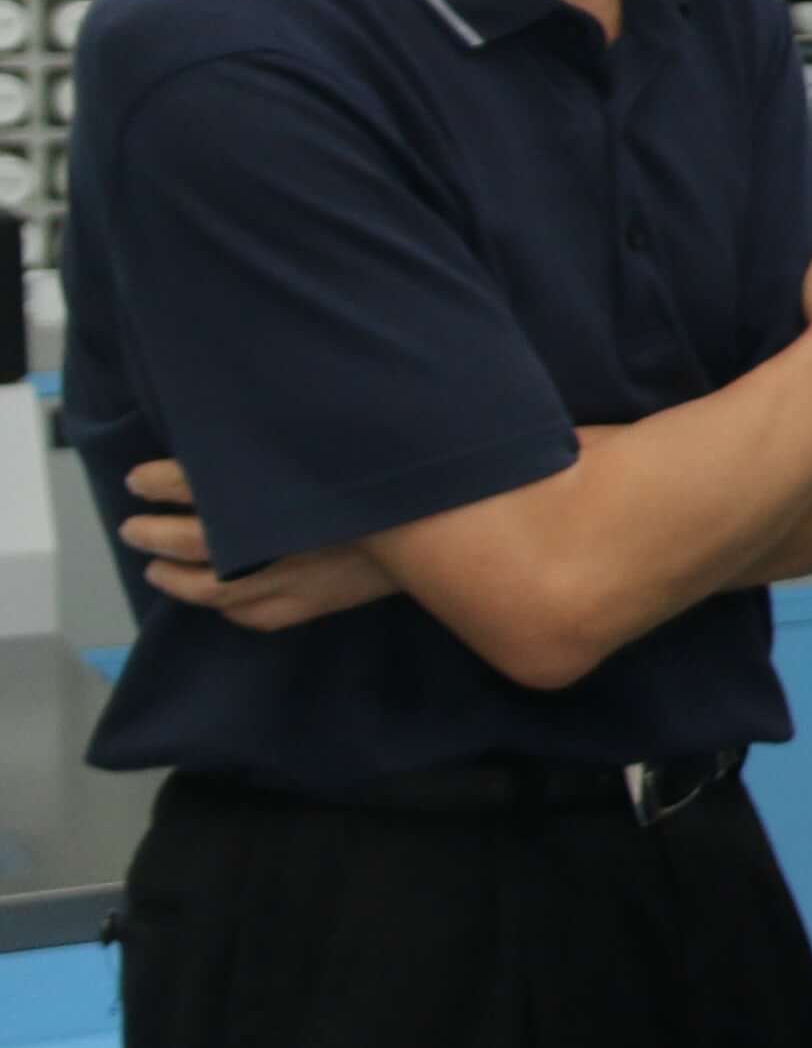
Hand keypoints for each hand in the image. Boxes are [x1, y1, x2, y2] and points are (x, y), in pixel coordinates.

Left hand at [111, 459, 395, 632]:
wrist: (444, 519)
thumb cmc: (390, 468)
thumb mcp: (332, 441)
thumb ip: (285, 441)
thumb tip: (248, 432)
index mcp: (270, 494)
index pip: (196, 485)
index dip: (160, 481)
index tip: (137, 478)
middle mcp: (270, 539)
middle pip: (193, 540)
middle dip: (154, 532)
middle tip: (132, 527)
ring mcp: (289, 578)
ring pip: (212, 587)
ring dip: (175, 579)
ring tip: (154, 569)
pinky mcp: (312, 603)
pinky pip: (256, 615)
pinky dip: (231, 609)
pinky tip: (220, 604)